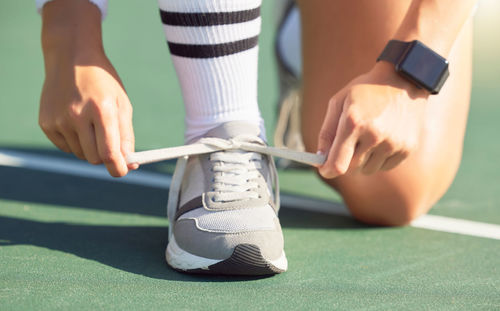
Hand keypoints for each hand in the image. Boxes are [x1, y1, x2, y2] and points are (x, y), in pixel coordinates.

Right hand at [39, 53, 137, 176]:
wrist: (71, 58)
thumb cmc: (103, 83)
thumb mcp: (122, 105)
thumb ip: (126, 136)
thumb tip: (130, 164)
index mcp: (102, 110)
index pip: (109, 153)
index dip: (118, 168)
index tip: (123, 171)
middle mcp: (77, 116)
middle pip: (95, 158)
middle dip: (106, 157)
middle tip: (110, 143)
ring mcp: (59, 120)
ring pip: (81, 154)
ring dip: (90, 148)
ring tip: (91, 124)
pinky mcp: (46, 123)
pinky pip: (66, 147)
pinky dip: (75, 141)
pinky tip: (76, 122)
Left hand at [317, 62, 428, 178]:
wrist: (405, 80)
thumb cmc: (366, 90)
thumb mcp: (339, 102)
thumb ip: (327, 132)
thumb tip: (320, 157)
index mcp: (354, 123)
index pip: (338, 164)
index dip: (327, 170)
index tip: (324, 169)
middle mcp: (375, 135)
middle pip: (351, 168)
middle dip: (345, 160)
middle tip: (348, 143)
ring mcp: (393, 143)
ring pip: (367, 169)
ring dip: (362, 160)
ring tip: (367, 137)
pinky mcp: (407, 148)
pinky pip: (384, 166)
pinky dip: (378, 159)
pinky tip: (381, 139)